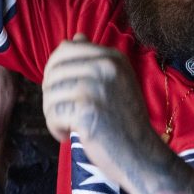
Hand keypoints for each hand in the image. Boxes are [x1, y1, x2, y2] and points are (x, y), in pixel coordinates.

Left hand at [42, 34, 151, 181]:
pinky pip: (53, 114)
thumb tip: (75, 37)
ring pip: (50, 94)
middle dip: (51, 94)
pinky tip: (68, 135)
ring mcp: (95, 87)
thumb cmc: (125, 122)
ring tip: (68, 126)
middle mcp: (105, 66)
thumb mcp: (117, 81)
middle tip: (63, 112)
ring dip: (53, 114)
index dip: (55, 70)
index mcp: (112, 57)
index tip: (63, 91)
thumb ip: (95, 59)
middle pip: (54, 71)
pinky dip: (55, 128)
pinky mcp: (86, 111)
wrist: (142, 155)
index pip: (66, 49)